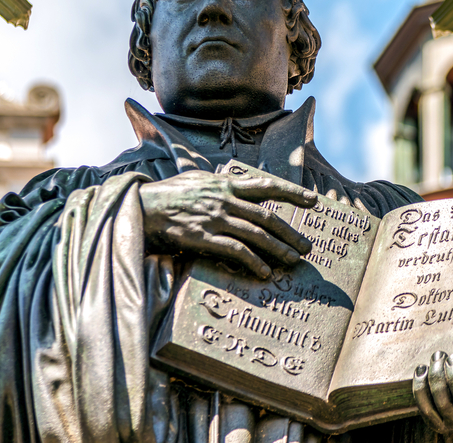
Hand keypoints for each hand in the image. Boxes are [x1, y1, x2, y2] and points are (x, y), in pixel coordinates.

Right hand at [139, 170, 317, 278]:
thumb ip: (219, 184)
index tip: (313, 201)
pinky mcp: (203, 237)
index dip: (292, 193)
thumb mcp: (196, 180)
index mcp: (225, 184)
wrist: (139, 207)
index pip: (266, 186)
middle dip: (290, 233)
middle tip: (306, 246)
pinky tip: (264, 272)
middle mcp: (225, 199)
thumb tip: (237, 185)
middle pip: (267, 217)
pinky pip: (236, 251)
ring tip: (293, 260)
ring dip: (278, 249)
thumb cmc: (167, 194)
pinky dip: (253, 262)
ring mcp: (215, 218)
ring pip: (256, 235)